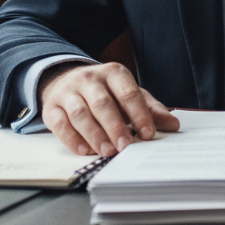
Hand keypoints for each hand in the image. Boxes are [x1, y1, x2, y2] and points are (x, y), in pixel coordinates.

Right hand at [39, 62, 179, 157]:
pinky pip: (59, 124)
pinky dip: (72, 139)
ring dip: (95, 135)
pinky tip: (85, 150)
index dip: (139, 114)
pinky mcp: (51, 107)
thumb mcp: (129, 94)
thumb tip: (174, 125)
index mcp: (114, 73)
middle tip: (125, 146)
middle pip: (103, 103)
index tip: (147, 134)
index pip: (128, 93)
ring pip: (80, 114)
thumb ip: (150, 109)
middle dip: (115, 126)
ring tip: (107, 151)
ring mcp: (68, 92)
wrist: (66, 80)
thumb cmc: (106, 91)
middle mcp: (90, 79)